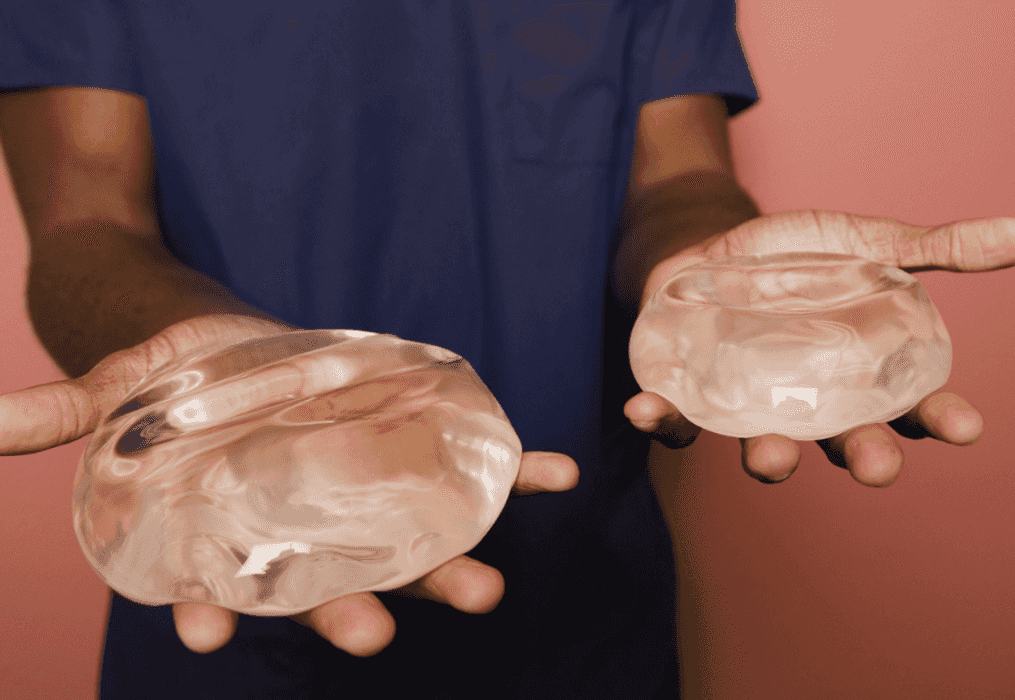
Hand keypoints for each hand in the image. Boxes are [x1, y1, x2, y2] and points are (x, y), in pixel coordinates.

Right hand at [0, 314, 578, 655]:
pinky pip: (472, 466)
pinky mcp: (407, 447)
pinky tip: (555, 476)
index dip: (213, 611)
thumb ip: (59, 420)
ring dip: (448, 564)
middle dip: (350, 612)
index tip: (208, 636)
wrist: (225, 356)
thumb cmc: (169, 393)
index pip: (222, 583)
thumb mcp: (112, 401)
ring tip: (487, 587)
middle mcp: (304, 527)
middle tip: (374, 636)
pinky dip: (515, 473)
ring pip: (412, 542)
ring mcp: (364, 493)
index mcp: (232, 528)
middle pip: (330, 581)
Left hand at [624, 210, 1014, 485]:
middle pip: (843, 443)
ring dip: (769, 459)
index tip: (966, 425)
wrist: (709, 248)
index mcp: (859, 376)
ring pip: (764, 445)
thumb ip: (934, 248)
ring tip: (773, 461)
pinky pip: (677, 419)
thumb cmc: (798, 257)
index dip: (938, 419)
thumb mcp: (866, 242)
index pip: (910, 407)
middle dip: (862, 457)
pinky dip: (660, 420)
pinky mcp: (690, 393)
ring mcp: (748, 405)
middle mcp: (808, 403)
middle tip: (880, 465)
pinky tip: (648, 412)